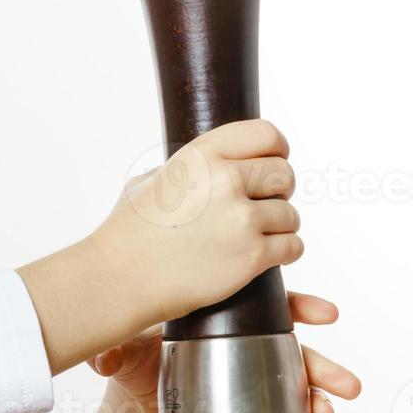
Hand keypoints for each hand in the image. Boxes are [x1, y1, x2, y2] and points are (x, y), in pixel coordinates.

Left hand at [88, 290, 362, 412]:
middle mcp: (244, 343)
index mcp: (224, 317)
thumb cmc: (136, 356)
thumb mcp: (127, 350)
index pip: (268, 305)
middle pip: (291, 347)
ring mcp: (248, 374)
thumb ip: (114, 353)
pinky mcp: (244, 404)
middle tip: (346, 385)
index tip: (326, 315)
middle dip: (322, 365)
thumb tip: (102, 360)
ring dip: (317, 398)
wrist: (133, 392)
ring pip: (293, 382)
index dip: (300, 307)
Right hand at [92, 119, 302, 332]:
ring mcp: (240, 218)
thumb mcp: (147, 183)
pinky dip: (285, 253)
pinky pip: (292, 246)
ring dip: (279, 227)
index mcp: (200, 155)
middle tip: (262, 207)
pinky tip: (267, 256)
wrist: (120, 278)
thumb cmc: (126, 234)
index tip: (273, 163)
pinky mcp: (251, 255)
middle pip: (284, 175)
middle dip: (278, 192)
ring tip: (257, 237)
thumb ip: (181, 170)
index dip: (277, 150)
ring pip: (290, 215)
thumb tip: (202, 168)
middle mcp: (224, 180)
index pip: (266, 134)